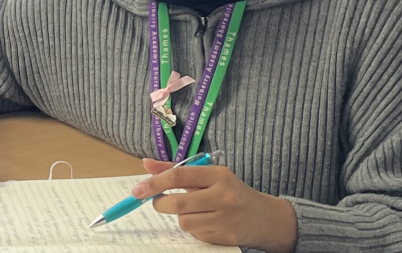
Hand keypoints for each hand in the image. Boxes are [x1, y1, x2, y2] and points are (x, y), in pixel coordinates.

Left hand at [132, 158, 296, 252]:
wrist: (264, 218)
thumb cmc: (231, 192)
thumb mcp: (209, 175)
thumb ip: (177, 170)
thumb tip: (146, 164)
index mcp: (218, 175)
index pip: (179, 176)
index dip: (154, 183)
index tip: (137, 189)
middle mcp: (223, 195)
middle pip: (177, 203)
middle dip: (161, 204)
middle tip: (159, 202)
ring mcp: (225, 218)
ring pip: (184, 222)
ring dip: (181, 218)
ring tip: (194, 212)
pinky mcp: (225, 237)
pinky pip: (196, 234)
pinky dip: (195, 229)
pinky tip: (207, 222)